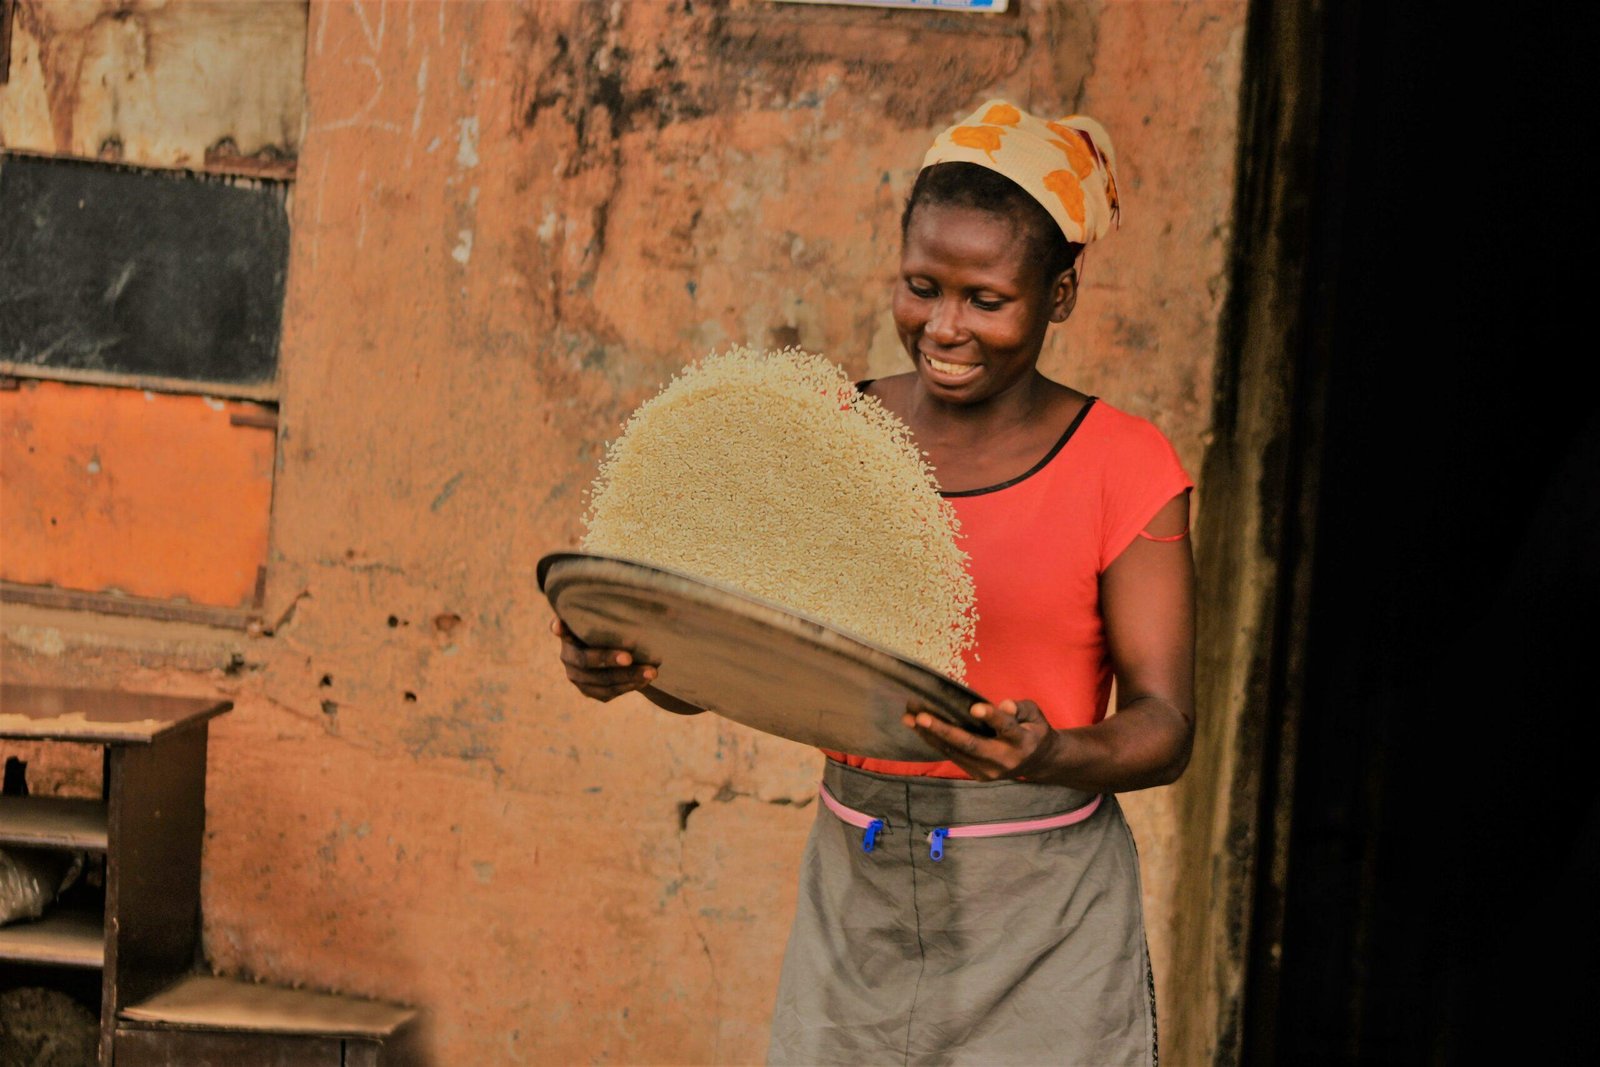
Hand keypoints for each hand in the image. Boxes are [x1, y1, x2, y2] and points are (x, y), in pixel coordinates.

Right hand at [552, 618, 656, 701]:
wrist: (616, 652)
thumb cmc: (613, 626)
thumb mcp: (611, 616)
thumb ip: (615, 608)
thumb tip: (660, 603)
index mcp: (568, 634)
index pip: (562, 630)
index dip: (560, 629)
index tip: (560, 626)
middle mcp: (568, 657)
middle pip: (586, 662)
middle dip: (608, 659)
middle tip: (630, 657)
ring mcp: (577, 678)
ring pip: (601, 682)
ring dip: (627, 677)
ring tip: (651, 672)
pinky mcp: (589, 691)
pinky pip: (608, 693)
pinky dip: (628, 687)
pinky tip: (645, 681)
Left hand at [903, 698, 1060, 781]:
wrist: (1038, 763)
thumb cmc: (1032, 729)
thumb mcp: (1034, 714)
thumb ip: (1020, 708)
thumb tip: (1004, 706)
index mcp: (1022, 741)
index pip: (1006, 728)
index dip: (991, 717)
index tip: (974, 708)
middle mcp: (1004, 759)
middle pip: (971, 745)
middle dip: (944, 730)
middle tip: (921, 716)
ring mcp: (989, 771)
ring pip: (956, 752)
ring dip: (930, 735)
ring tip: (909, 719)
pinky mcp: (977, 775)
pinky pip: (953, 757)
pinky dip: (935, 742)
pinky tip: (918, 728)